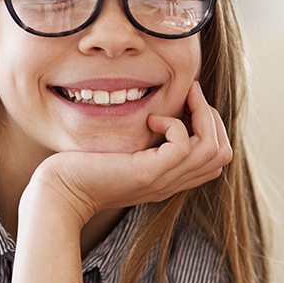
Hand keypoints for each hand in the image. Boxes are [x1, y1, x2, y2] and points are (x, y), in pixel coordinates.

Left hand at [10, 81, 231, 282]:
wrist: (61, 190)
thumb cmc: (86, 166)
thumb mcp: (126, 152)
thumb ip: (147, 140)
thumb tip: (160, 111)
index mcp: (170, 177)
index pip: (216, 158)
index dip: (212, 126)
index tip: (190, 100)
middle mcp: (172, 181)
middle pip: (222, 153)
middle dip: (213, 117)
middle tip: (191, 92)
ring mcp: (162, 180)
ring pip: (212, 149)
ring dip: (201, 114)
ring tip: (182, 95)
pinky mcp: (147, 173)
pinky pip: (183, 147)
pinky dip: (174, 124)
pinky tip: (152, 118)